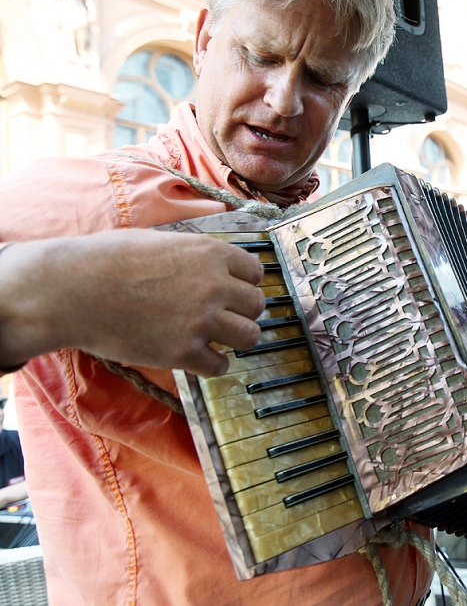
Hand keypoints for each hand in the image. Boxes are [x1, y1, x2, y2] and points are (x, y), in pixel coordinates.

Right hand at [0, 229, 265, 376]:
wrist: (71, 290)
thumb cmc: (106, 260)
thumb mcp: (159, 240)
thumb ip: (192, 254)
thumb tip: (211, 261)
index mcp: (210, 253)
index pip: (255, 272)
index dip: (244, 284)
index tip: (234, 293)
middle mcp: (214, 285)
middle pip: (256, 305)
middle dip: (242, 312)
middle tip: (224, 317)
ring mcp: (202, 320)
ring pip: (250, 336)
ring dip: (236, 339)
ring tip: (218, 339)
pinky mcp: (184, 352)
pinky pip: (220, 366)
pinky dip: (213, 365)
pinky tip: (198, 358)